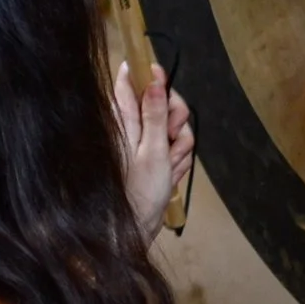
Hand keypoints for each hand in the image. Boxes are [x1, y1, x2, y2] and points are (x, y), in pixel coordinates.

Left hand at [113, 59, 193, 243]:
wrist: (136, 227)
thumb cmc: (139, 191)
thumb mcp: (152, 149)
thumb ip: (155, 112)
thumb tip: (153, 76)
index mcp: (124, 118)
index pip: (134, 79)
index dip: (154, 79)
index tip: (165, 93)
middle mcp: (133, 124)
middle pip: (164, 100)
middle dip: (176, 120)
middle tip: (172, 139)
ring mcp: (146, 139)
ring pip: (175, 125)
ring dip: (180, 145)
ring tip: (170, 165)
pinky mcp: (157, 153)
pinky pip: (177, 145)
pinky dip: (178, 158)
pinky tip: (172, 173)